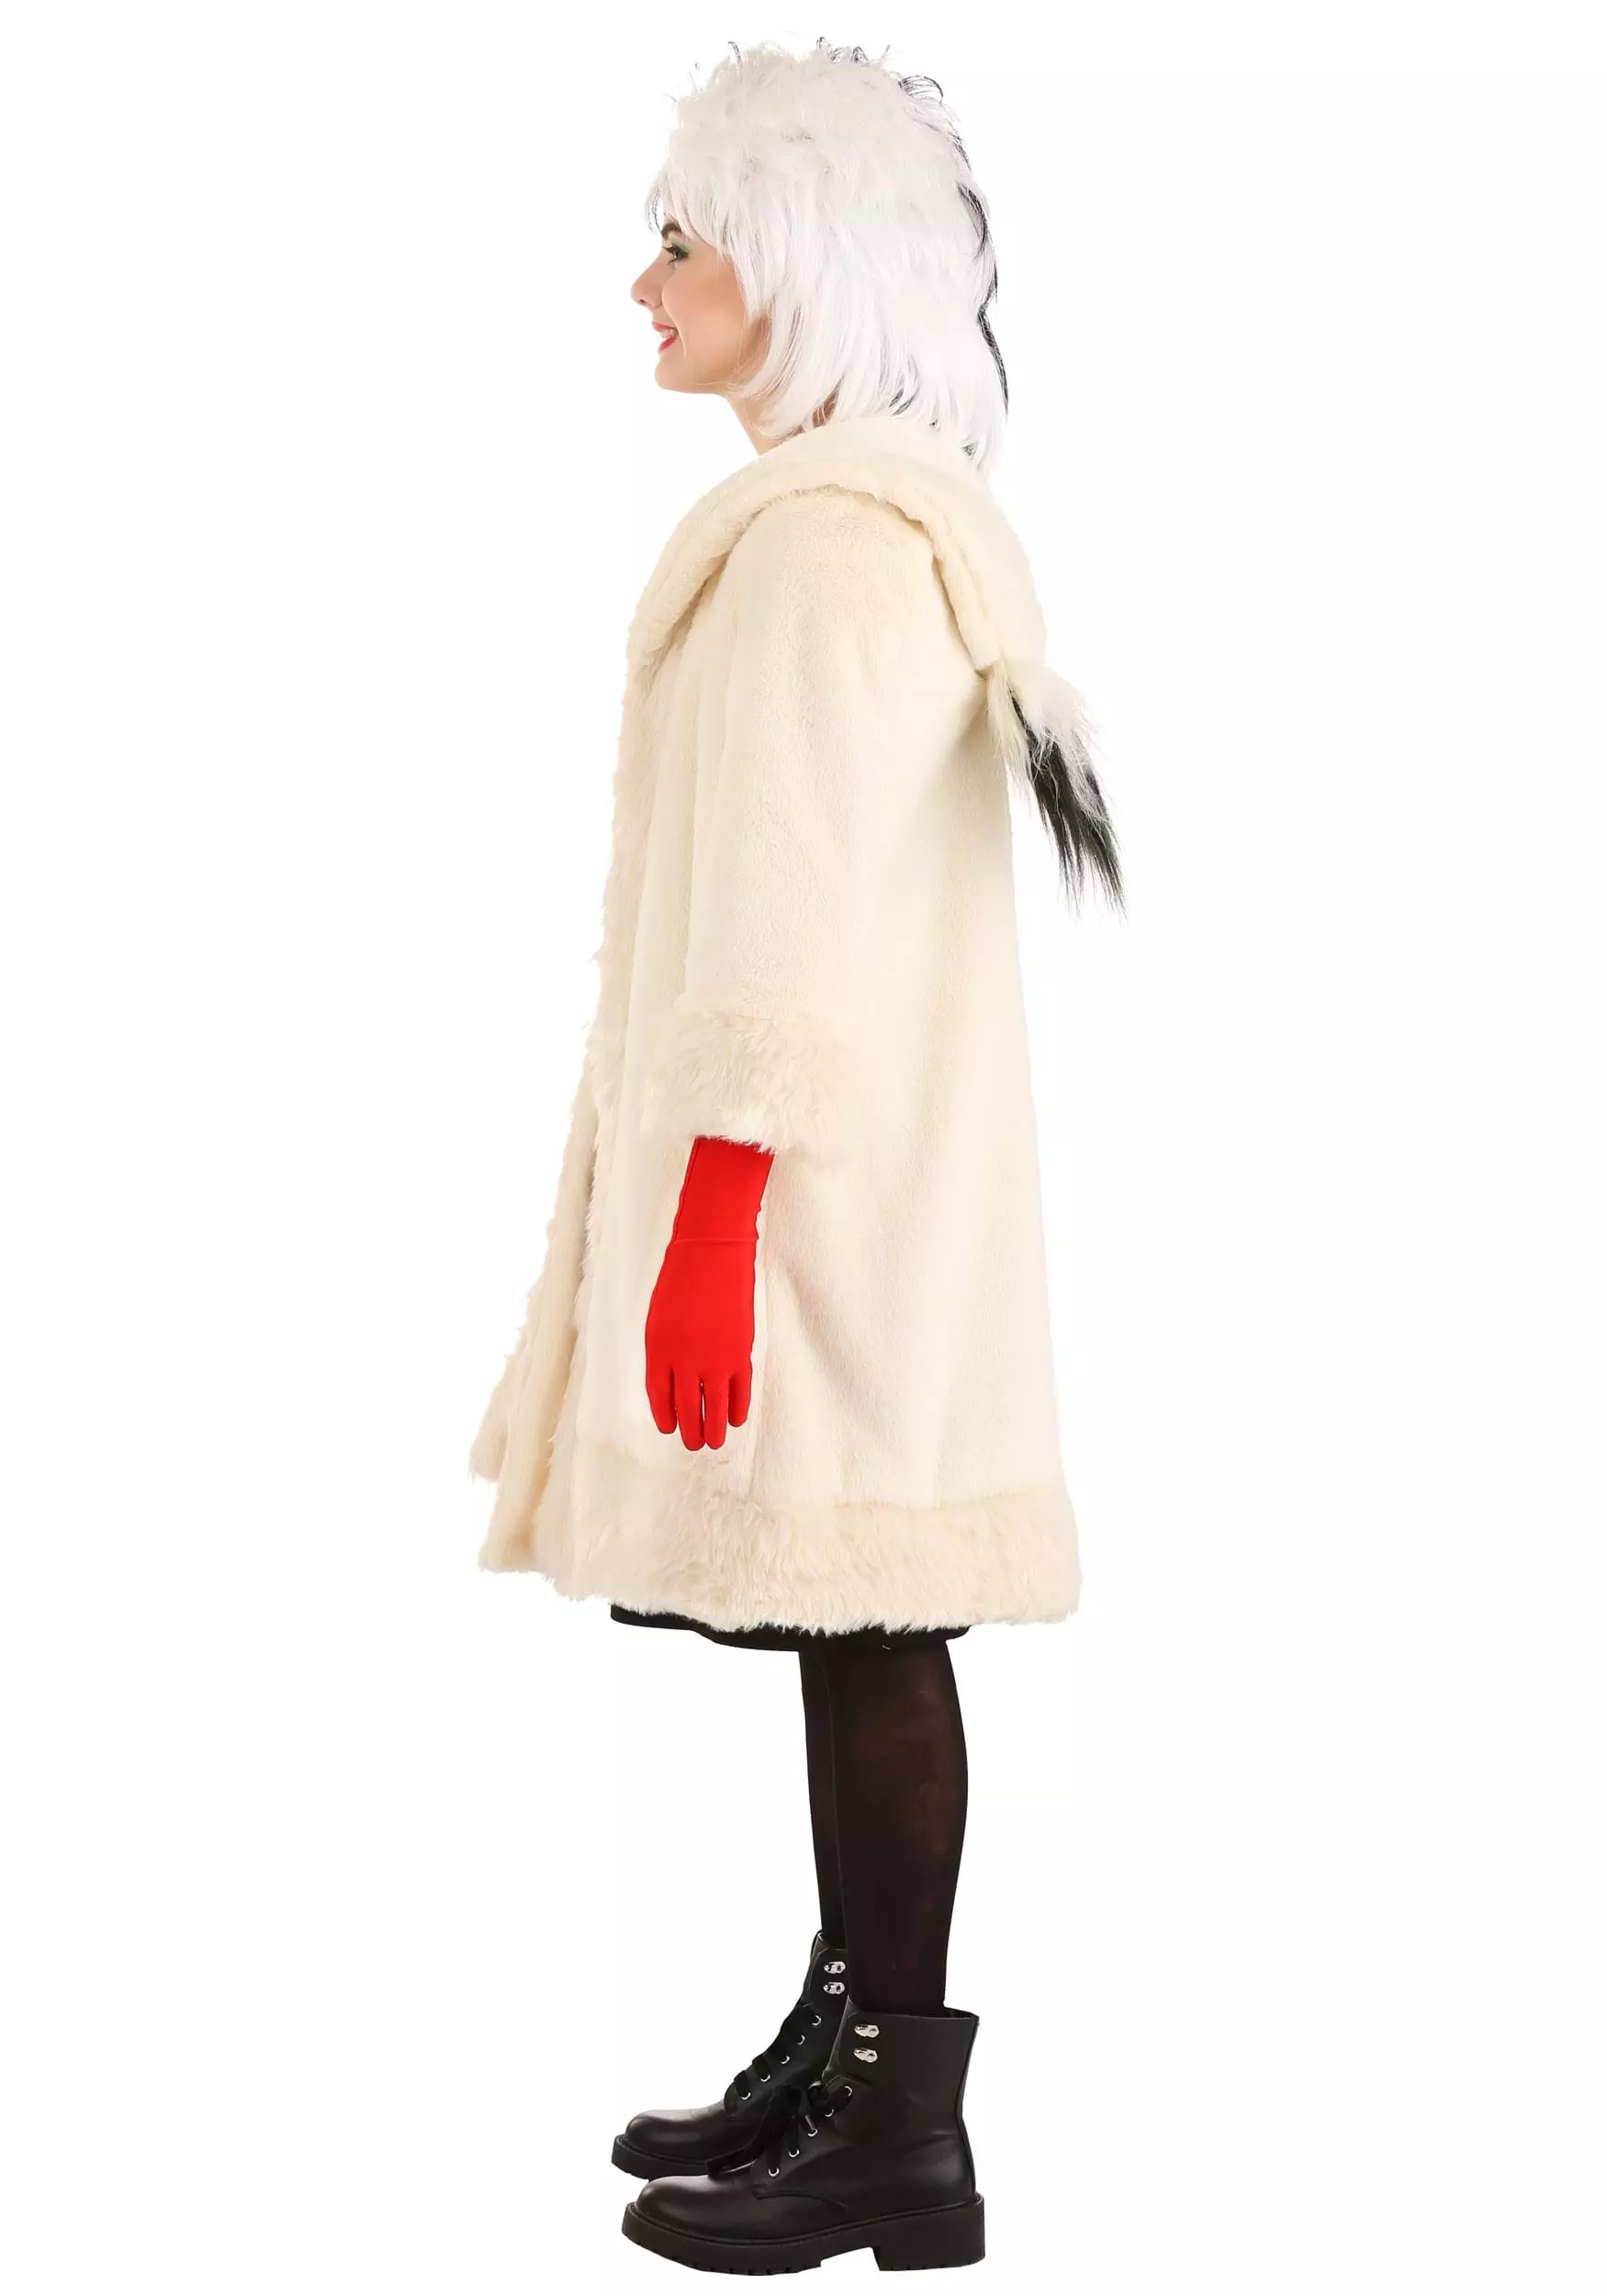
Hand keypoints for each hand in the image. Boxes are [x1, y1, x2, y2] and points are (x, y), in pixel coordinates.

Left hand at [644, 1135, 773, 1450]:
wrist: (712, 1252)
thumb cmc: (681, 1279)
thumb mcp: (660, 1317)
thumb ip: (665, 1350)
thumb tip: (675, 1380)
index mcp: (658, 1350)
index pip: (660, 1395)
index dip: (665, 1415)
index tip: (669, 1429)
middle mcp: (684, 1360)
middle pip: (687, 1406)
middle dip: (690, 1429)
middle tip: (693, 1445)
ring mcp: (714, 1357)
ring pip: (713, 1405)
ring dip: (714, 1429)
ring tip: (714, 1444)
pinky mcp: (739, 1351)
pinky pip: (738, 1389)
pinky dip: (737, 1407)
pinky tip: (736, 1420)